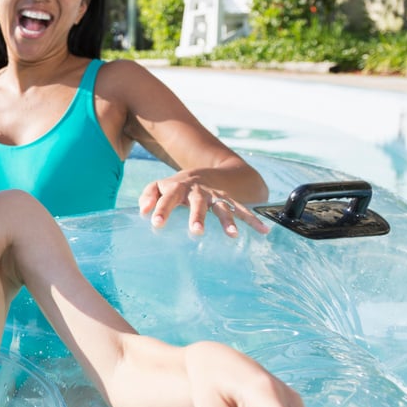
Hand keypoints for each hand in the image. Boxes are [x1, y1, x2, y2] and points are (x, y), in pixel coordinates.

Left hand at [139, 175, 268, 236]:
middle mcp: (198, 191)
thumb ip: (148, 195)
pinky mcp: (230, 200)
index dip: (161, 210)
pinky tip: (263, 231)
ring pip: (223, 206)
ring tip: (232, 235)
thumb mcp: (160, 186)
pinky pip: (243, 210)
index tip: (156, 223)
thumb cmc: (177, 186)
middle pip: (198, 203)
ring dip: (227, 220)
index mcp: (177, 187)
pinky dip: (253, 220)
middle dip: (198, 216)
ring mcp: (216, 195)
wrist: (207, 171)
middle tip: (197, 231)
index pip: (167, 198)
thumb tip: (142, 211)